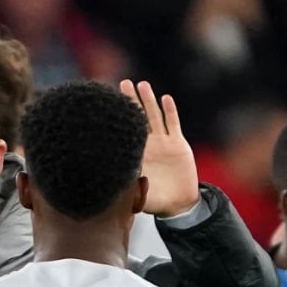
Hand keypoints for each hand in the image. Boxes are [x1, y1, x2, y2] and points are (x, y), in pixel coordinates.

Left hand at [120, 80, 199, 218]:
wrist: (178, 203)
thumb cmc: (155, 201)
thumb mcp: (137, 195)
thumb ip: (126, 189)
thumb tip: (111, 186)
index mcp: (135, 155)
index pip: (124, 132)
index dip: (118, 119)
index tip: (108, 104)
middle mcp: (148, 145)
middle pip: (138, 118)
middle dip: (131, 101)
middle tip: (123, 83)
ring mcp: (163, 143)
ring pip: (154, 117)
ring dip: (149, 100)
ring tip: (142, 84)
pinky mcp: (178, 144)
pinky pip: (173, 124)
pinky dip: (169, 111)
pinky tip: (165, 98)